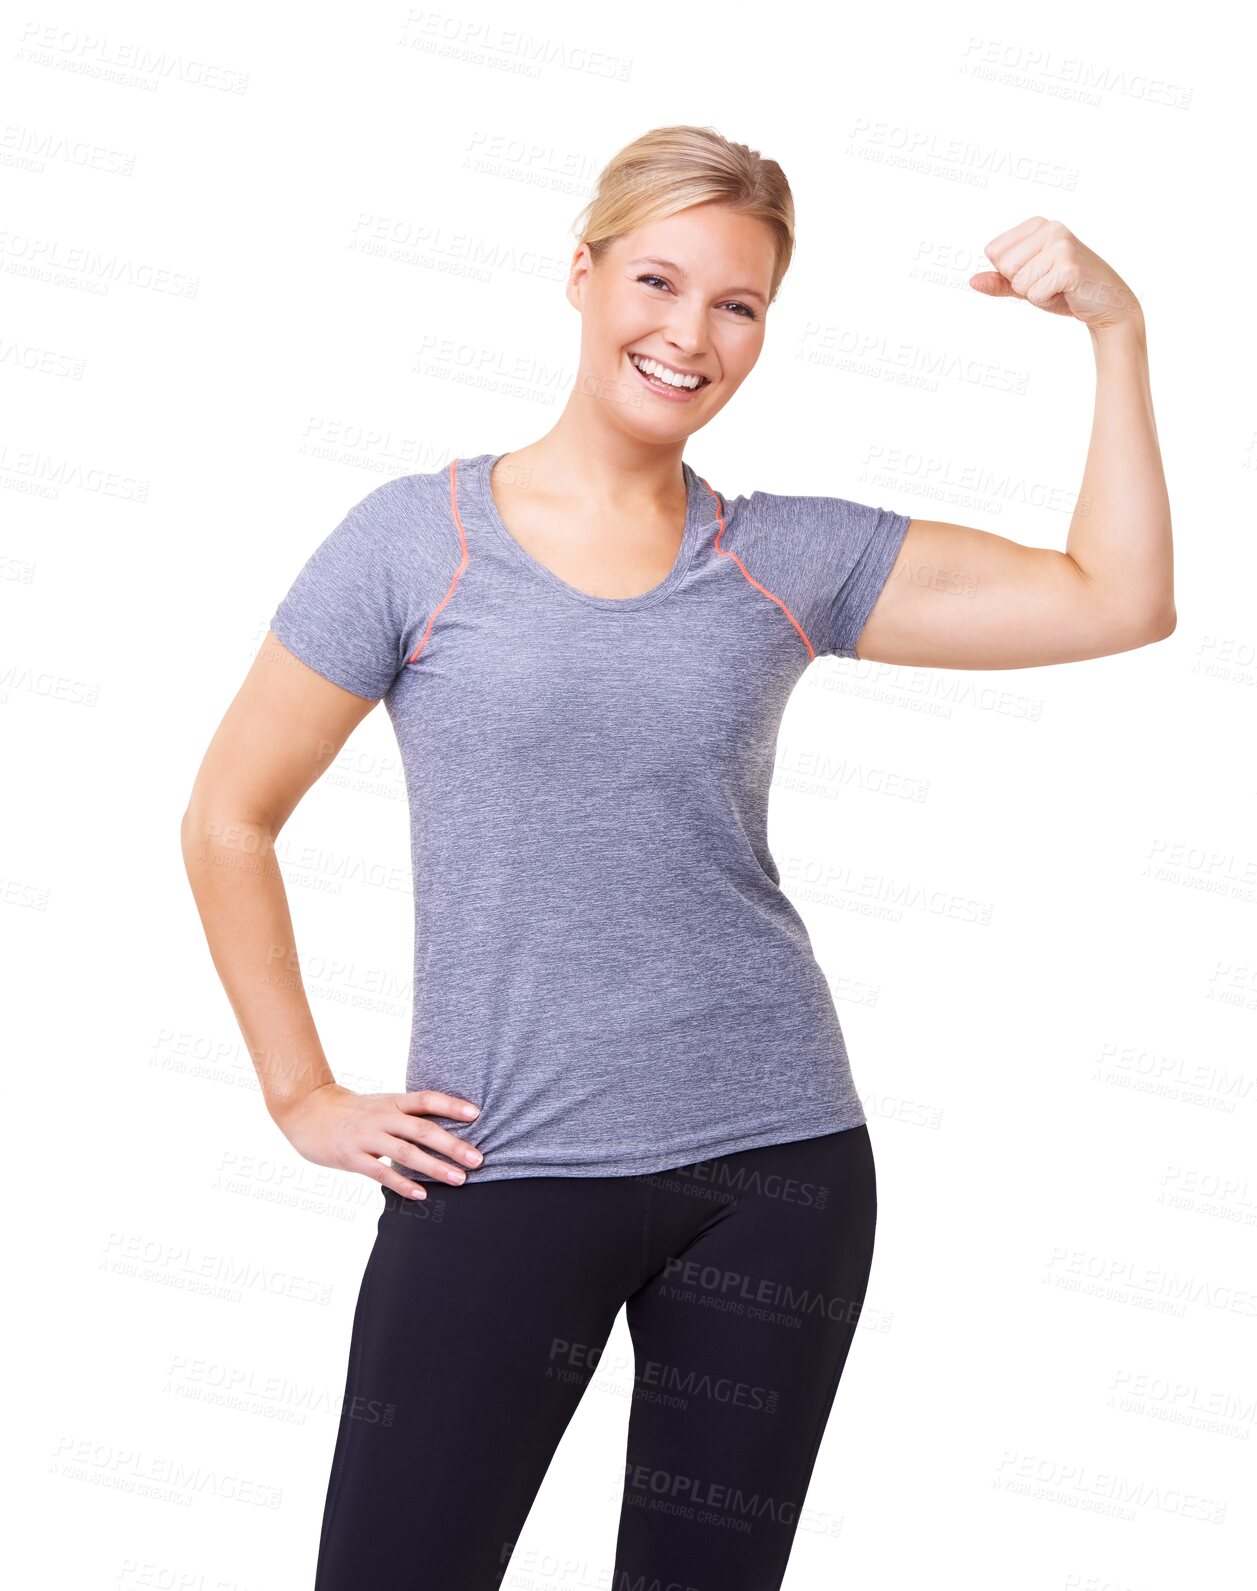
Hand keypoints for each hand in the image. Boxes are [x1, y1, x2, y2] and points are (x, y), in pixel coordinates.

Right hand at [275, 1082, 483, 1198]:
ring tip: (458, 1179)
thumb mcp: (381, 1105)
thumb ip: (407, 1116)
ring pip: (405, 1152)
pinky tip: (421, 1194)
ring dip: (434, 1166)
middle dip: (452, 1145)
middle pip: (422, 1129)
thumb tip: (445, 1130)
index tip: (476, 1114)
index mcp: (392, 1102)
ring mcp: (366, 1136)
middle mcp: (382, 1116)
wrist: (307, 1111)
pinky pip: (380, 1172)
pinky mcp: (351, 1156)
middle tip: (478, 1159)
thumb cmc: (352, 1111)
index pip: (426, 1100)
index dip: (451, 1105)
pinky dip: (402, 1183)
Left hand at [968, 217, 1141, 333]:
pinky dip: (1046, 301)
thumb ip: (999, 282)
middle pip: (1004, 266)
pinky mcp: (1069, 266)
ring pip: (1018, 281)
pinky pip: (1033, 294)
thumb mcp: (1027, 285)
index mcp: (1038, 224)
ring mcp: (1062, 245)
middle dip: (1022, 284)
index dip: (1010, 273)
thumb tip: (972, 281)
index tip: (1038, 272)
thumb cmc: (1065, 291)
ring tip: (1059, 287)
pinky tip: (1067, 293)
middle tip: (1050, 282)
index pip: (994, 252)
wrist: (1106, 304)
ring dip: (1035, 294)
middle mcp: (1051, 227)